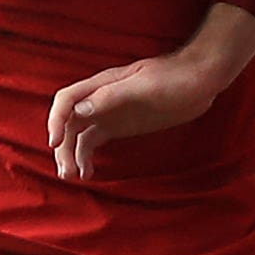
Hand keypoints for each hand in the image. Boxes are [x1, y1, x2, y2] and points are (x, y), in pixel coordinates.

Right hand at [47, 44, 243, 180]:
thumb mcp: (144, 86)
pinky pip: (95, 141)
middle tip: (67, 172)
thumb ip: (111, 96)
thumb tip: (79, 110)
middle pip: (69, 123)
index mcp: (102, 84)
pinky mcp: (120, 126)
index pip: (67, 100)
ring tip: (74, 177)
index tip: (55, 144)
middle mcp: (100, 99)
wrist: (199, 80)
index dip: (56, 120)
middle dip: (63, 147)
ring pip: (80, 135)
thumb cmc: (174, 77)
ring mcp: (110, 113)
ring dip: (72, 155)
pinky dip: (88, 156)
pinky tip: (89, 172)